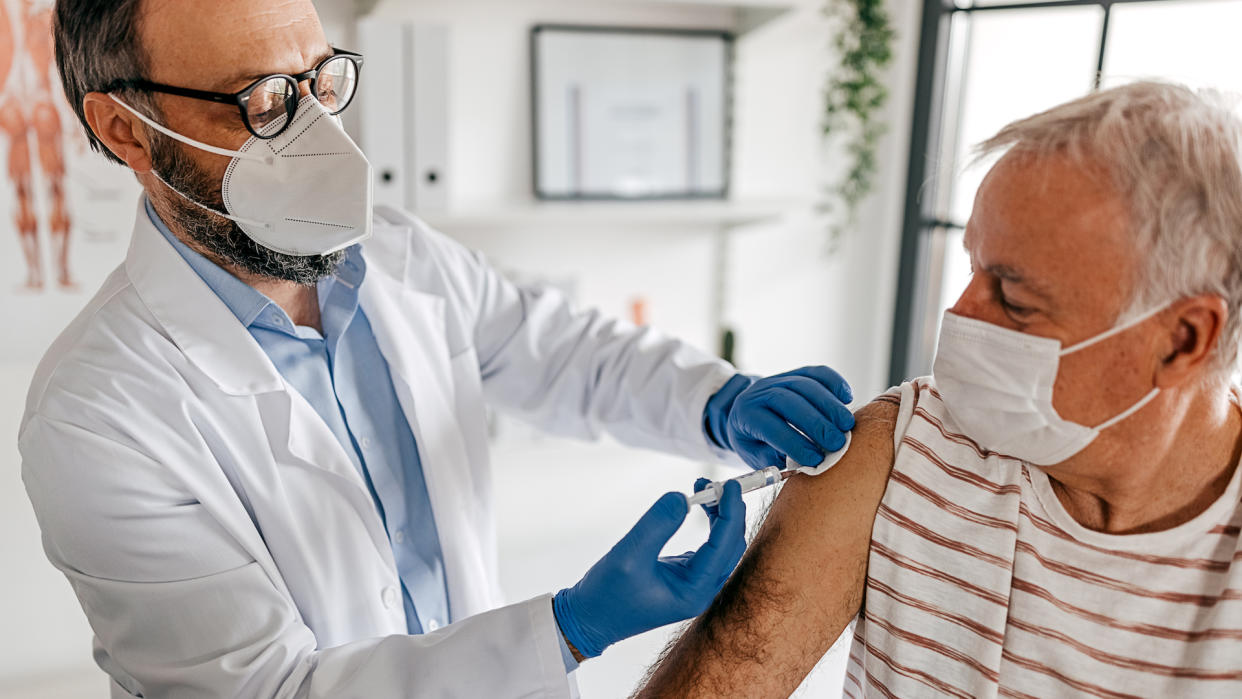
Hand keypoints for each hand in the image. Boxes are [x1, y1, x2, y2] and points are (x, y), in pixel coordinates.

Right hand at [553, 480, 746, 658]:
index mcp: (694, 591)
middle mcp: (700, 590)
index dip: (731, 512)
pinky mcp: (682, 577)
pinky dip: (707, 525)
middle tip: (713, 482)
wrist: (588, 620)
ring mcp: (693, 585)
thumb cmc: (606, 595)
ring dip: (718, 515)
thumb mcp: (629, 555)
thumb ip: (657, 524)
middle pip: (730, 545)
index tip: (731, 485)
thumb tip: (682, 497)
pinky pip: (706, 548)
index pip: (724, 546)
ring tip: (703, 488)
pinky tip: (697, 506)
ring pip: (721, 546)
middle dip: (728, 511)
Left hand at [724, 366, 854, 469]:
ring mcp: (780, 379)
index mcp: (747, 414)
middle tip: (837, 442)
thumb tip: (804, 464)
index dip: (794, 443)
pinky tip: (848, 398)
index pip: (771, 428)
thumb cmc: (755, 440)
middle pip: (789, 401)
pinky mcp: (798, 373)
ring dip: (830, 405)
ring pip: (806, 385)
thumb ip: (776, 458)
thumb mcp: (756, 454)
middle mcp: (761, 392)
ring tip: (847, 425)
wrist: (750, 411)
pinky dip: (835, 383)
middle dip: (816, 423)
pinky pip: (817, 373)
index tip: (816, 459)